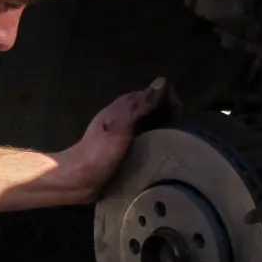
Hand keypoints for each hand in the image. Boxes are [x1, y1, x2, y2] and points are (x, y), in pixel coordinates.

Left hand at [54, 78, 170, 201]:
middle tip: (182, 135)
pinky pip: (148, 140)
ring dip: (165, 130)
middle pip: (157, 108)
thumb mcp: (121, 126)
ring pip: (153, 124)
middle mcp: (127, 115)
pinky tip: (163, 156)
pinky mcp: (126, 148)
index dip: (171, 101)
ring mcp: (126, 132)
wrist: (79, 179)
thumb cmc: (99, 152)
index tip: (180, 118)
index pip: (157, 92)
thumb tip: (163, 82)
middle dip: (171, 116)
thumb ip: (141, 104)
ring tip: (178, 146)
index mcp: (125, 104)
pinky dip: (157, 143)